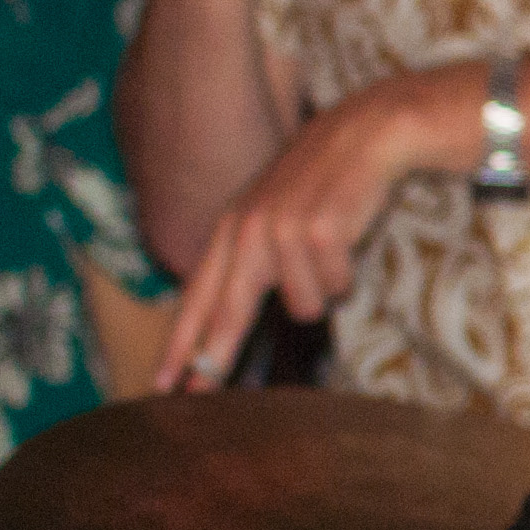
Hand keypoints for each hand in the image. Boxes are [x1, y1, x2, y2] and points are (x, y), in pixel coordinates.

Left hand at [151, 72, 460, 388]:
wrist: (369, 132)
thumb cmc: (327, 179)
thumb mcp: (275, 210)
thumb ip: (249, 257)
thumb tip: (229, 320)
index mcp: (231, 227)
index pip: (197, 294)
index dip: (179, 344)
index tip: (160, 386)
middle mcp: (249, 229)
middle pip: (227, 311)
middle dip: (215, 356)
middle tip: (200, 397)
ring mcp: (282, 231)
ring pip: (302, 307)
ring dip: (323, 292)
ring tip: (331, 257)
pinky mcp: (318, 233)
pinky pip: (335, 288)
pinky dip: (348, 275)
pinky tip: (350, 242)